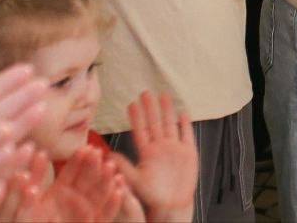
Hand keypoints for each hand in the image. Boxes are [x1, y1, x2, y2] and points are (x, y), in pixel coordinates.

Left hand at [0, 147, 125, 222]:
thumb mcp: (25, 214)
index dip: (78, 161)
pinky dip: (113, 204)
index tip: (85, 148)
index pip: (70, 173)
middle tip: (98, 153)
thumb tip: (20, 175)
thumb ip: (25, 197)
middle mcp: (73, 202)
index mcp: (57, 195)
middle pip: (87, 180)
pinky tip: (120, 191)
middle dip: (93, 166)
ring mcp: (85, 214)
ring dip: (106, 180)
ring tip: (111, 167)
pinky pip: (106, 215)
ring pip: (99, 194)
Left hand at [113, 93, 197, 222]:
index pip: (141, 130)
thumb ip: (124, 167)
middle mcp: (160, 147)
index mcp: (147, 153)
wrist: (173, 205)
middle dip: (151, 108)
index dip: (137, 117)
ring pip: (170, 125)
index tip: (132, 103)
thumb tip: (108, 155)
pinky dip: (186, 125)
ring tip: (164, 95)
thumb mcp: (136, 181)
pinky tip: (184, 113)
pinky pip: (187, 135)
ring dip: (167, 111)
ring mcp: (174, 148)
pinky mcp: (188, 153)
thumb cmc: (153, 195)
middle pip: (155, 123)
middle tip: (145, 92)